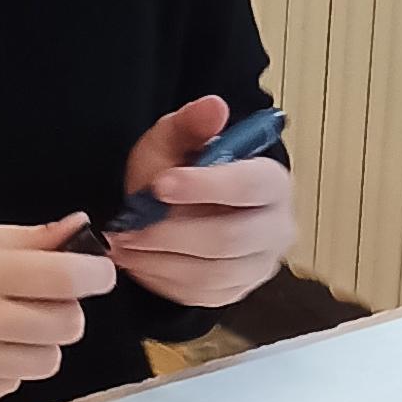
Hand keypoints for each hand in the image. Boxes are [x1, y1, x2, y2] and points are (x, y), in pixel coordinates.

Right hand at [0, 220, 115, 401]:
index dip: (96, 274)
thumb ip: (23, 237)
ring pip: (48, 361)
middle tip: (40, 294)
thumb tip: (80, 231)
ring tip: (8, 323)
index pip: (67, 279)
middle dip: (66, 307)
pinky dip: (8, 366)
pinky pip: (13, 385)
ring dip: (40, 340)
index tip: (96, 271)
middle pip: (67, 325)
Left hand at [114, 92, 299, 310]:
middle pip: (230, 239)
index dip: (206, 187)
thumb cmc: (181, 173)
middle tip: (130, 228)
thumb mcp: (176, 141)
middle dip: (173, 234)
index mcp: (271, 183)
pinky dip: (161, 279)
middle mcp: (276, 228)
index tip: (161, 185)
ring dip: (160, 260)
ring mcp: (258, 265)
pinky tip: (137, 261)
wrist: (179, 211)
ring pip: (212, 273)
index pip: (250, 187)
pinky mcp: (235, 291)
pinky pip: (199, 294)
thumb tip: (213, 106)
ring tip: (125, 244)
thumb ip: (191, 124)